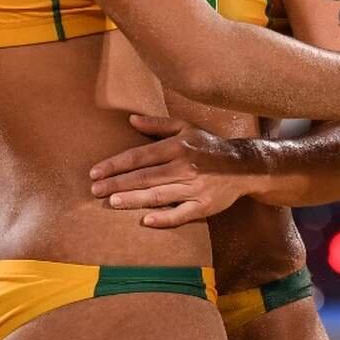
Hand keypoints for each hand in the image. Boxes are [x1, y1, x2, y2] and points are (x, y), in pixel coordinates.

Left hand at [89, 115, 252, 228]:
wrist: (244, 166)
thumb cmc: (208, 145)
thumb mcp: (185, 127)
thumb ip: (157, 124)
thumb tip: (131, 119)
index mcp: (176, 147)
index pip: (139, 156)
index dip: (115, 164)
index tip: (95, 172)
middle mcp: (184, 167)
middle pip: (144, 177)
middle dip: (117, 183)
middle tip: (95, 190)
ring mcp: (194, 188)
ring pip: (158, 195)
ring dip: (133, 199)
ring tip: (112, 202)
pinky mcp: (205, 206)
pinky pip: (182, 214)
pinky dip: (164, 218)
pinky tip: (146, 221)